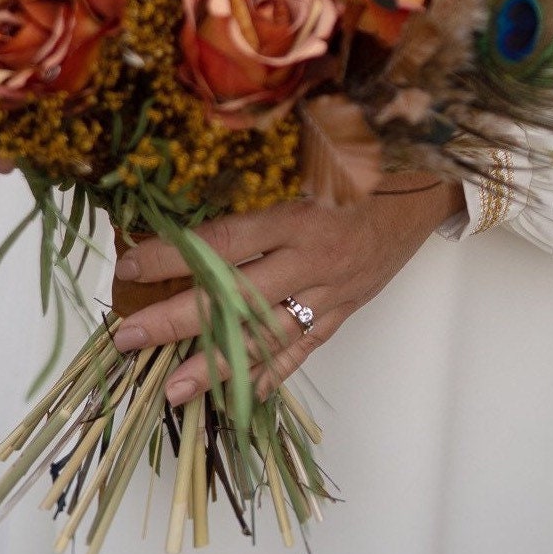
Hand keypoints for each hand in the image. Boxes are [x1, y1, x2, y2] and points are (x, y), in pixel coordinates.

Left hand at [110, 179, 465, 404]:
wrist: (425, 190)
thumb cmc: (359, 164)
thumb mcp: (309, 158)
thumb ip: (257, 170)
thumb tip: (188, 176)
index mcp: (296, 216)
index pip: (221, 243)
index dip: (171, 256)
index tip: (127, 265)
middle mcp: (309, 261)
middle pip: (233, 299)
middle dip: (175, 320)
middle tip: (128, 338)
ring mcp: (328, 294)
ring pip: (264, 337)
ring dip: (216, 366)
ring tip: (173, 389)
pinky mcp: (342, 313)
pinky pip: (301, 350)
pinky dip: (267, 375)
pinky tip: (234, 396)